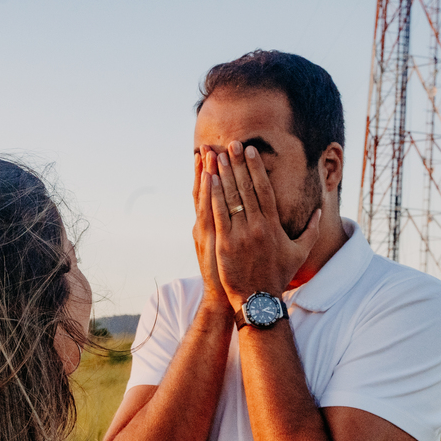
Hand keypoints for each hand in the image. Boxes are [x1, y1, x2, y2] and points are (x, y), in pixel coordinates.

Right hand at [193, 150, 227, 308]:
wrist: (225, 296)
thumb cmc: (230, 273)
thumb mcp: (223, 248)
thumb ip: (227, 229)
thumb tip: (236, 213)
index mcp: (209, 225)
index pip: (208, 192)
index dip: (207, 172)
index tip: (209, 152)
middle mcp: (205, 225)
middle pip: (206, 190)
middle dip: (208, 167)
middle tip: (208, 145)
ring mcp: (207, 232)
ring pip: (206, 198)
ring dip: (207, 174)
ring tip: (209, 153)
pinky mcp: (213, 240)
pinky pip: (210, 212)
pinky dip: (208, 195)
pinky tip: (210, 178)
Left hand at [209, 140, 321, 310]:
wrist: (258, 299)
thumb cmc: (279, 276)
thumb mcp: (300, 253)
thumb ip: (312, 231)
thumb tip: (319, 211)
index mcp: (273, 225)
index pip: (265, 189)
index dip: (256, 168)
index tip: (250, 152)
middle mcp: (257, 226)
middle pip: (246, 188)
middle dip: (238, 164)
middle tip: (231, 144)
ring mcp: (239, 234)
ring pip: (230, 197)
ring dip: (223, 174)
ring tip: (217, 156)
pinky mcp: (224, 243)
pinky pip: (218, 213)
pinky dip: (212, 195)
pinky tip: (208, 179)